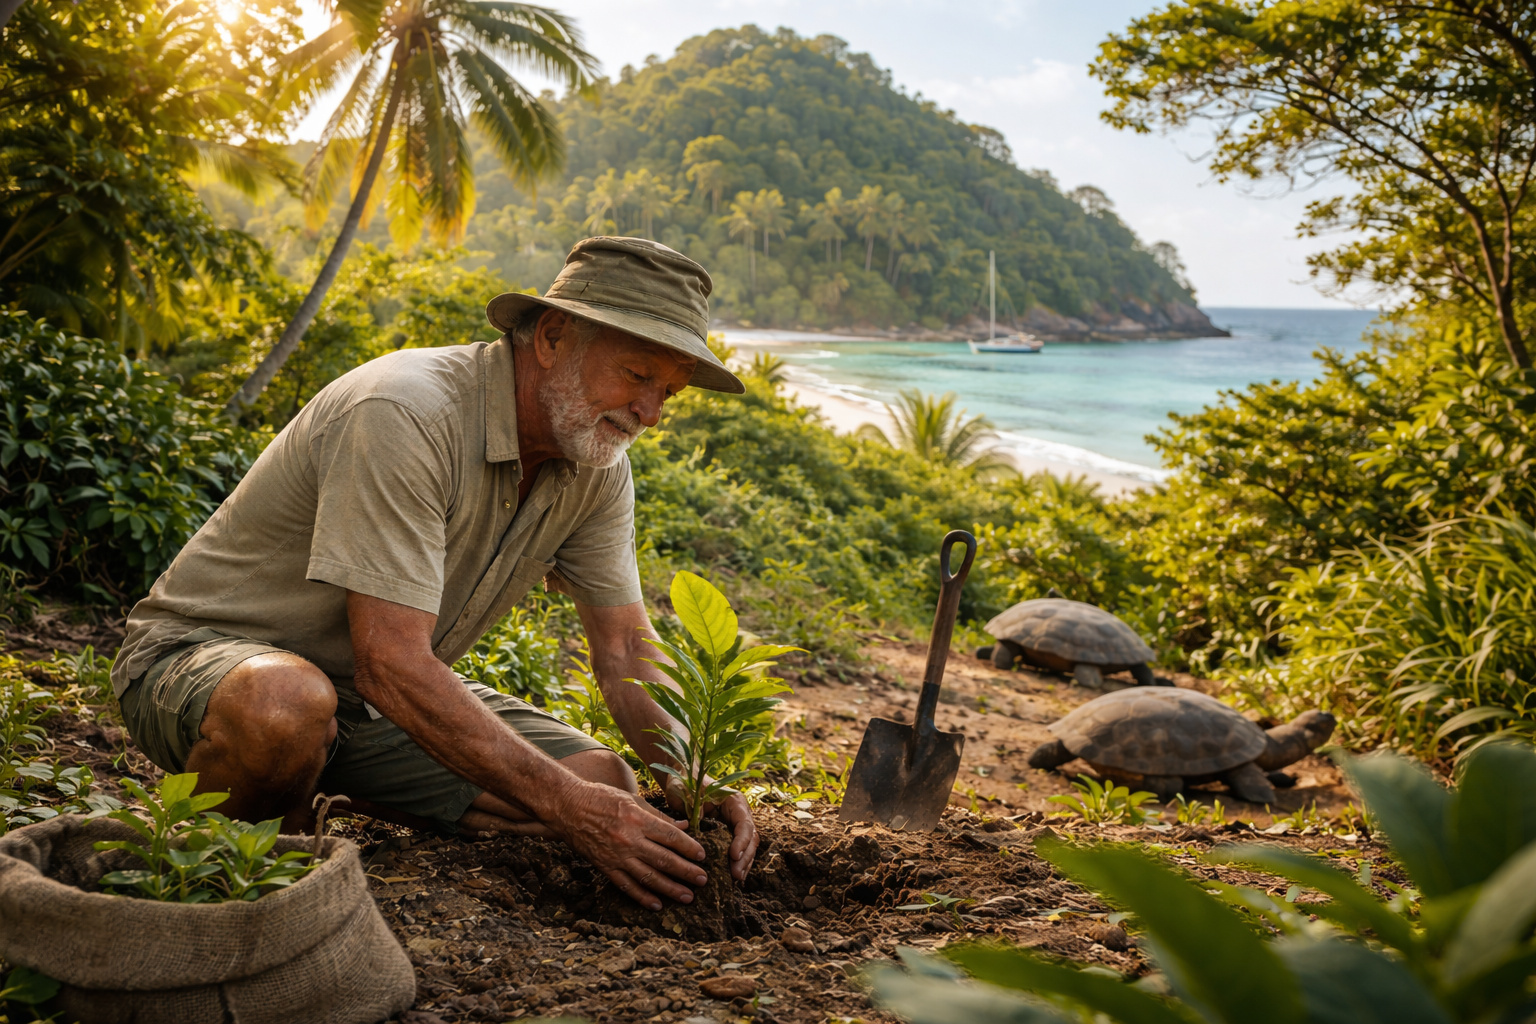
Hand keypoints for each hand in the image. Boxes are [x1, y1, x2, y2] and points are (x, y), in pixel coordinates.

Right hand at [549, 778, 706, 910]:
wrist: (567, 807)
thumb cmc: (601, 798)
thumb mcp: (632, 800)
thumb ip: (658, 815)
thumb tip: (683, 825)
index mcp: (638, 819)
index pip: (670, 836)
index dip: (688, 847)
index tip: (702, 856)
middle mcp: (629, 840)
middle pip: (664, 859)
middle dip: (686, 871)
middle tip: (703, 880)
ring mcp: (616, 856)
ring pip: (648, 877)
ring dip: (670, 889)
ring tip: (687, 897)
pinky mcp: (605, 867)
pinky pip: (626, 886)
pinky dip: (642, 897)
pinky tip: (657, 905)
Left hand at [662, 777, 760, 881]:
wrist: (682, 779)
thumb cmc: (684, 783)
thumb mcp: (687, 793)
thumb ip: (694, 809)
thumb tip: (698, 828)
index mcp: (734, 801)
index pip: (744, 823)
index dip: (741, 841)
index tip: (733, 856)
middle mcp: (739, 813)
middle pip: (750, 838)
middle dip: (745, 858)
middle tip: (736, 875)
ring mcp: (734, 825)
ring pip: (747, 847)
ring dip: (743, 864)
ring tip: (736, 880)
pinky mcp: (727, 835)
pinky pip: (737, 851)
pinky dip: (736, 863)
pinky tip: (732, 878)